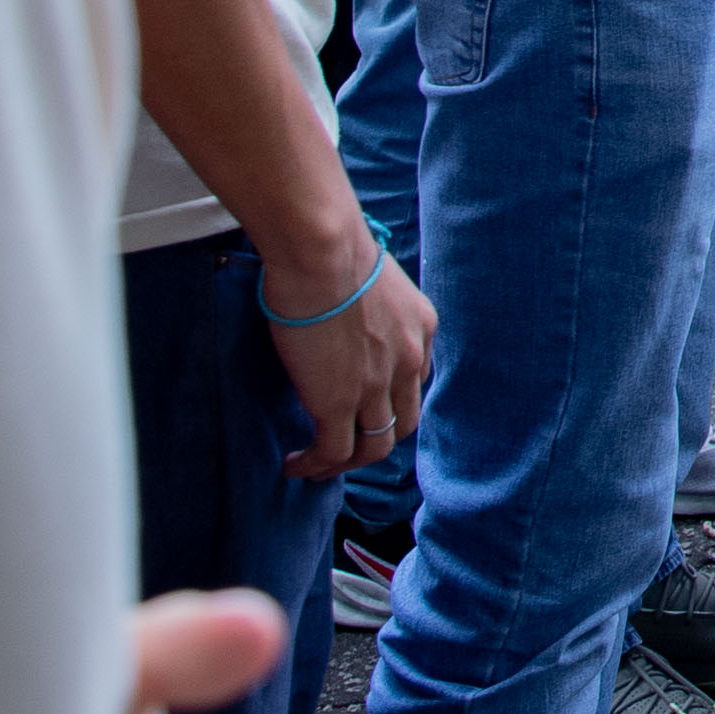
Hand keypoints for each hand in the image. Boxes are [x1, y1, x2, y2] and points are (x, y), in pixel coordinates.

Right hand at [258, 233, 431, 485]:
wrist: (322, 253)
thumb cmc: (331, 246)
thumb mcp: (369, 273)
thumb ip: (365, 297)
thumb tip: (336, 296)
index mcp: (421, 325)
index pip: (415, 377)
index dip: (391, 398)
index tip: (364, 406)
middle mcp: (409, 359)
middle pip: (404, 420)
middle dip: (375, 437)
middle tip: (344, 445)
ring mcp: (378, 385)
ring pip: (375, 447)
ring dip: (347, 462)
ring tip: (316, 465)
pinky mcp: (340, 402)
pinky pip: (334, 452)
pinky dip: (315, 466)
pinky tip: (293, 465)